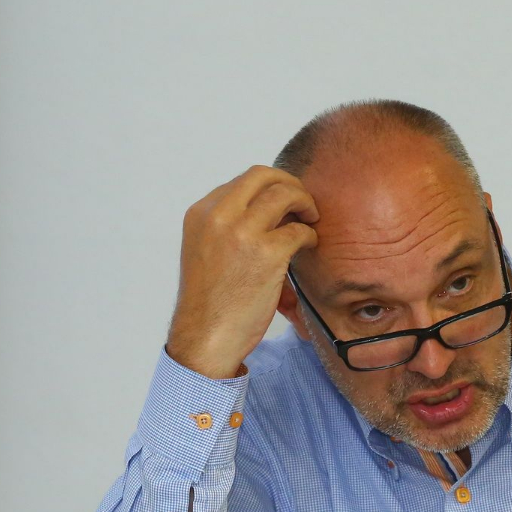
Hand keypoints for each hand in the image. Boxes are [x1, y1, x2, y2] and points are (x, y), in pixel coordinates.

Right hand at [166, 166, 318, 379]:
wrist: (205, 336)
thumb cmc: (209, 301)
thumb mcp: (205, 250)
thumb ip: (227, 225)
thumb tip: (266, 209)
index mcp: (201, 213)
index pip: (242, 181)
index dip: (268, 188)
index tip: (281, 203)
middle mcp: (218, 216)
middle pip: (263, 175)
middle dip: (289, 182)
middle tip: (303, 202)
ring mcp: (242, 232)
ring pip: (284, 193)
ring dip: (304, 202)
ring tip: (310, 219)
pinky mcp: (267, 253)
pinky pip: (299, 230)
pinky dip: (309, 234)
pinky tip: (308, 245)